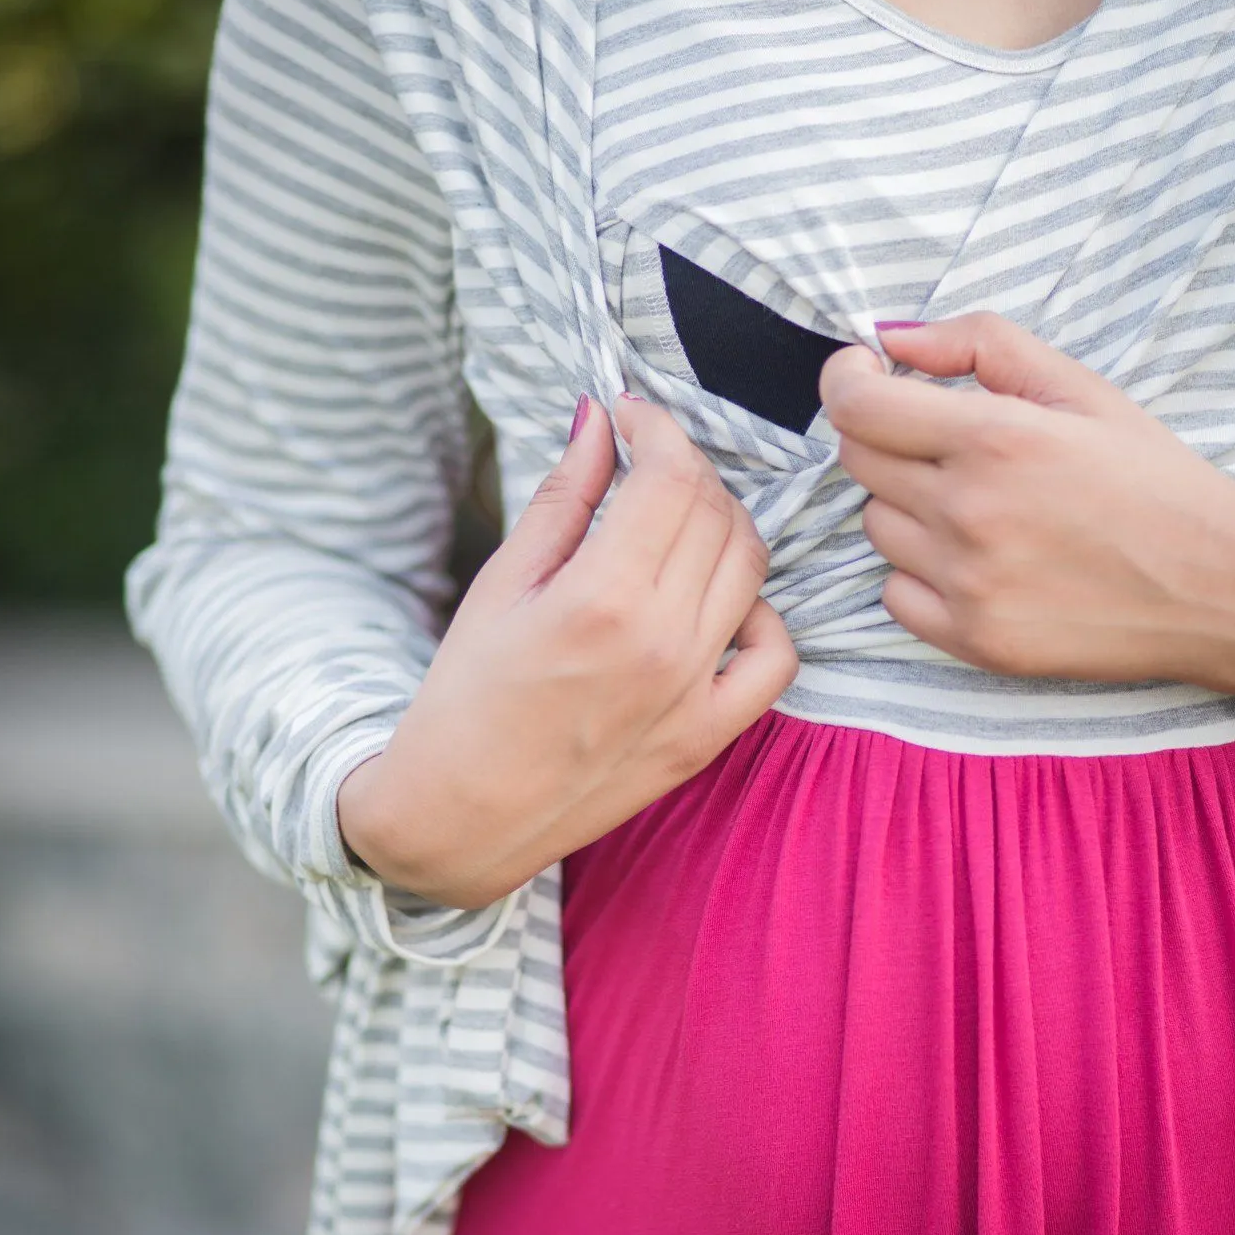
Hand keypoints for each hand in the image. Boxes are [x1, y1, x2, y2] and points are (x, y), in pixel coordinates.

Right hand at [338, 394, 796, 907]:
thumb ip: (563, 497)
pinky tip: (716, 605)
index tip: (632, 417)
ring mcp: (694, 695)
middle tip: (645, 466)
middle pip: (716, 513)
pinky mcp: (706, 736)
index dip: (657, 428)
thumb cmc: (465, 700)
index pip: (671, 477)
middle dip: (685, 469)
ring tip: (673, 524)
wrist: (461, 816)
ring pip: (750, 569)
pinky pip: (774, 657)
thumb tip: (598, 420)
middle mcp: (663, 644)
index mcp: (603, 598)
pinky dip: (759, 616)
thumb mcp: (501, 584)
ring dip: (721, 525)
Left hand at [823, 312, 1234, 692]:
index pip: (856, 406)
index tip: (863, 376)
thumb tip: (893, 339)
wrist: (1218, 586)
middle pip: (857, 462)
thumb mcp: (1080, 388)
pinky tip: (976, 560)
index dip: (846, 381)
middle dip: (883, 436)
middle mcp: (970, 512)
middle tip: (937, 440)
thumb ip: (980, 345)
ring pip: (875, 526)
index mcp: (996, 439)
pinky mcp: (972, 640)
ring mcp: (966, 584)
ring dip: (907, 507)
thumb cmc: (1152, 481)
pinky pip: (894, 594)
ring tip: (979, 505)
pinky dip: (919, 574)